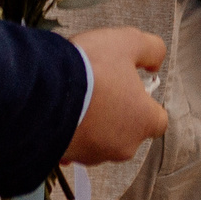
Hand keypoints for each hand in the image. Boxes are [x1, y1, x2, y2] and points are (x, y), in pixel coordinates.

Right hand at [63, 27, 167, 165]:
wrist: (43, 91)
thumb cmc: (92, 67)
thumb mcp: (128, 42)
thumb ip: (151, 50)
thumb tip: (155, 64)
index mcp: (143, 121)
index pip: (158, 119)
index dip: (146, 101)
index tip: (131, 86)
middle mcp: (124, 146)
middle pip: (128, 130)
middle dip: (117, 111)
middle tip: (100, 86)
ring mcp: (94, 155)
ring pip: (101, 138)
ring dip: (94, 123)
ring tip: (77, 96)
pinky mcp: (69, 157)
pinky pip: (75, 146)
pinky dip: (72, 133)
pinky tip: (61, 113)